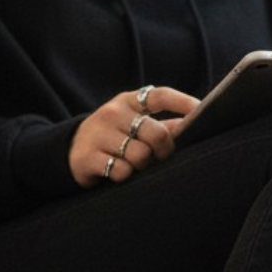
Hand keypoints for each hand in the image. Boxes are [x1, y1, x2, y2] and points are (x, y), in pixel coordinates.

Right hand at [69, 86, 199, 187]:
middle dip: (164, 150)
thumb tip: (195, 129)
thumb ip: (163, 126)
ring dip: (143, 166)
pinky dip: (125, 175)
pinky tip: (119, 173)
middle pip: (155, 133)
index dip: (182, 102)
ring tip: (136, 166)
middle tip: (161, 157)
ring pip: (140, 155)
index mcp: (128, 101)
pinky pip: (121, 170)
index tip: (200, 111)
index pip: (160, 96)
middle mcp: (113, 113)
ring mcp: (98, 133)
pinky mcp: (88, 156)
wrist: (71, 151)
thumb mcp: (133, 124)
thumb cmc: (114, 137)